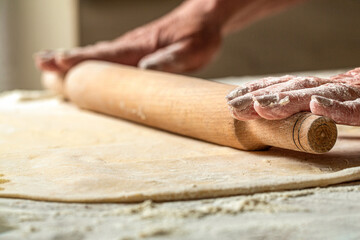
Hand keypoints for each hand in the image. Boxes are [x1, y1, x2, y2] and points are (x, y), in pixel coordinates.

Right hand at [35, 0, 222, 73]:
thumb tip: (143, 70)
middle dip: (68, 58)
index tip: (59, 63)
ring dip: (74, 57)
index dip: (82, 60)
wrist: (204, 19)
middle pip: (95, 53)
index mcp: (141, 46)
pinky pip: (109, 54)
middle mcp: (132, 45)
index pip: (107, 54)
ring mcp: (132, 46)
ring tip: (50, 61)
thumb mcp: (191, 51)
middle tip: (42, 61)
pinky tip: (83, 61)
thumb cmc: (199, 36)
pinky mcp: (137, 49)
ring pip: (99, 53)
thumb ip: (169, 60)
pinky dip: (91, 57)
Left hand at [227, 58, 359, 130]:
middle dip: (261, 97)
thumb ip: (310, 106)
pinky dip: (339, 108)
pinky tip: (317, 106)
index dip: (259, 91)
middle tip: (234, 106)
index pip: (287, 86)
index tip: (232, 99)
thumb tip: (270, 110)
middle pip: (295, 89)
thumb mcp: (338, 102)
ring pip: (320, 94)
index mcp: (325, 89)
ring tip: (262, 106)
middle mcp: (337, 88)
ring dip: (289, 99)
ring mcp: (358, 96)